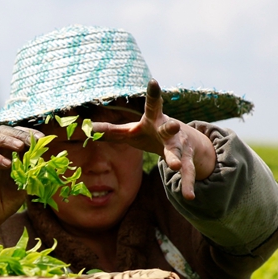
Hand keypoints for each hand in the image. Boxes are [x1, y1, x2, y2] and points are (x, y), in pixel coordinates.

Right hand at [0, 125, 39, 235]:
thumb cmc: (7, 199)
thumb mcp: (24, 182)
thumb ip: (31, 169)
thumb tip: (45, 157)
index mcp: (5, 151)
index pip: (15, 133)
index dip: (28, 133)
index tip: (43, 139)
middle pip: (1, 130)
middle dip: (18, 133)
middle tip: (33, 141)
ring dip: (5, 139)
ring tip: (20, 147)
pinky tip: (7, 165)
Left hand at [91, 79, 216, 199]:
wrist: (186, 142)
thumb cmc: (151, 133)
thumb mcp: (131, 132)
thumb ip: (112, 131)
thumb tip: (88, 128)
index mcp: (155, 120)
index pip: (153, 105)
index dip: (153, 94)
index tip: (153, 81)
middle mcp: (169, 131)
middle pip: (169, 129)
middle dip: (170, 128)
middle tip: (172, 125)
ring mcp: (180, 146)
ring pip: (178, 152)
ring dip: (175, 158)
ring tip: (174, 165)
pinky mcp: (187, 161)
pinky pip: (187, 174)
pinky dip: (188, 185)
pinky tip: (189, 196)